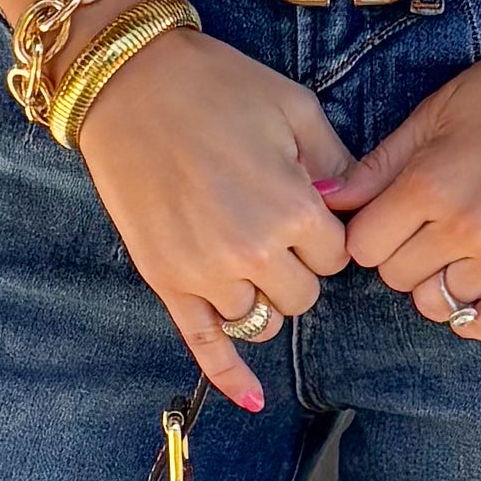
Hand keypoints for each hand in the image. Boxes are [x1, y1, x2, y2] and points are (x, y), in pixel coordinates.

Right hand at [73, 25, 349, 408]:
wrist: (128, 81)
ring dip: (260, 293)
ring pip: (259, 318)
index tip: (303, 207)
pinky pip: (204, 342)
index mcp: (292, 210)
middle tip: (272, 224)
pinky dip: (228, 376)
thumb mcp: (295, 108)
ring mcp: (204, 271)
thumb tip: (352, 206)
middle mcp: (250, 251)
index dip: (323, 233)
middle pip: (302, 296)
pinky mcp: (165, 280)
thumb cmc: (216, 85)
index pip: (336, 257)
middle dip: (296, 266)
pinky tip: (251, 399)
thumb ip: (336, 164)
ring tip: (242, 251)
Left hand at [320, 30, 480, 340]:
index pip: (363, 245)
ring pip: (435, 304)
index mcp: (431, 183)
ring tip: (452, 243)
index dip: (368, 228)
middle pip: (395, 277)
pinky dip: (470, 310)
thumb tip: (330, 198)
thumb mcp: (438, 111)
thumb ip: (380, 164)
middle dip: (398, 252)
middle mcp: (466, 228)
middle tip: (422, 220)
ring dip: (433, 280)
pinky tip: (473, 278)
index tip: (385, 211)